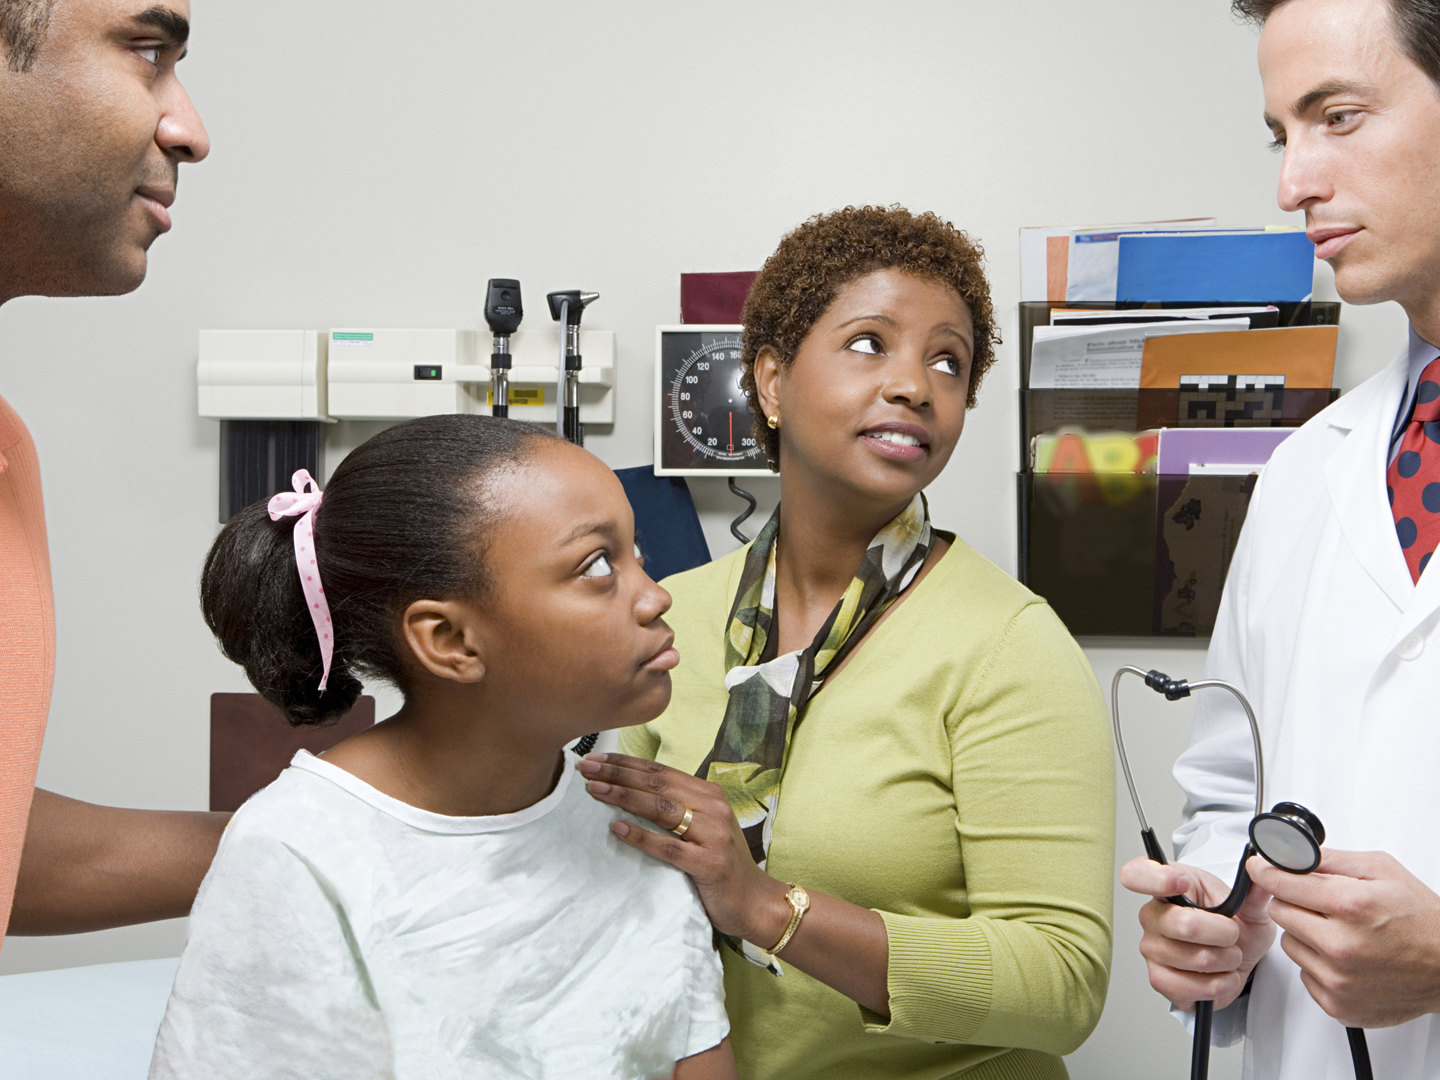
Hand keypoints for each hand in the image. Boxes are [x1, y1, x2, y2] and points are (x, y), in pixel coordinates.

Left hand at [578, 753, 787, 945]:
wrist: (754, 902)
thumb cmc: (720, 863)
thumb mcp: (703, 827)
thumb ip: (676, 808)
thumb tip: (630, 791)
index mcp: (709, 794)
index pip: (661, 772)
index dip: (626, 763)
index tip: (595, 759)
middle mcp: (713, 808)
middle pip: (657, 785)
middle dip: (618, 774)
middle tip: (586, 769)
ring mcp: (713, 835)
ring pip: (661, 809)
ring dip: (624, 797)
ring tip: (596, 790)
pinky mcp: (709, 863)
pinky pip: (668, 847)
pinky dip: (641, 836)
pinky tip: (617, 828)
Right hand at [1121, 856, 1275, 1011]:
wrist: (1237, 960)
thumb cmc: (1233, 927)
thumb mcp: (1249, 906)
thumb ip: (1253, 891)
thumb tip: (1258, 869)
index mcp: (1166, 886)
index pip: (1137, 874)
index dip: (1155, 878)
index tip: (1182, 883)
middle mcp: (1152, 916)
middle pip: (1183, 925)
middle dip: (1224, 935)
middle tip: (1232, 935)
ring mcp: (1152, 949)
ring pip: (1195, 959)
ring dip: (1225, 961)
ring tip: (1227, 956)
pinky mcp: (1159, 979)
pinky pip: (1190, 987)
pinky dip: (1218, 985)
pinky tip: (1220, 976)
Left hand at [1249, 848, 1439, 1027]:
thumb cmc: (1423, 921)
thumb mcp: (1382, 870)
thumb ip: (1331, 859)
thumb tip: (1291, 854)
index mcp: (1351, 906)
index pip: (1282, 884)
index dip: (1267, 871)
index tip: (1259, 868)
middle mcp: (1341, 945)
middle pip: (1280, 912)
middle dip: (1294, 902)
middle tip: (1322, 905)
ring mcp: (1338, 978)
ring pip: (1289, 943)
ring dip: (1306, 935)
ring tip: (1341, 933)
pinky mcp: (1337, 1003)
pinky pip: (1304, 974)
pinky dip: (1318, 964)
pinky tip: (1346, 958)